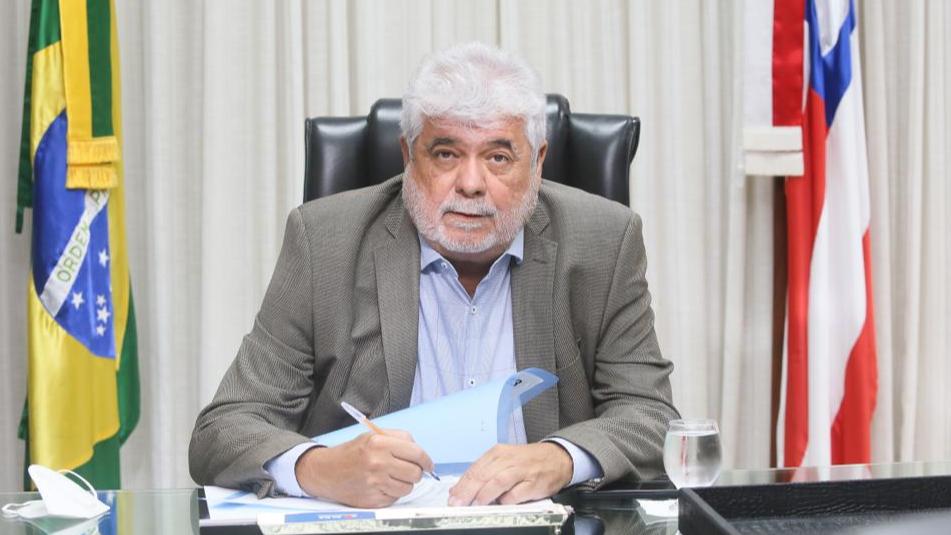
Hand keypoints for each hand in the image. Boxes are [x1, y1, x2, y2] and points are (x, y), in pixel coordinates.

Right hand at [294, 429, 434, 507]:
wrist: (327, 471)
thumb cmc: (352, 453)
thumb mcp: (373, 435)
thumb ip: (399, 438)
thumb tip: (421, 452)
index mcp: (380, 443)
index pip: (417, 453)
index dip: (427, 460)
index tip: (428, 464)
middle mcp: (378, 463)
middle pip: (415, 473)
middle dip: (416, 472)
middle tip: (408, 469)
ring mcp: (375, 484)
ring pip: (408, 488)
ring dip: (404, 483)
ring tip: (391, 476)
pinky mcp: (373, 499)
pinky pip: (395, 498)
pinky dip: (392, 492)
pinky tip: (381, 484)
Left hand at [448, 442, 572, 505]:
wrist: (557, 458)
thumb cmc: (526, 461)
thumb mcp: (503, 461)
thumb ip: (482, 474)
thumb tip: (457, 490)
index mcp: (498, 453)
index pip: (475, 469)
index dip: (462, 485)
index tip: (452, 498)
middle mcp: (508, 460)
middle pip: (484, 475)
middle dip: (468, 491)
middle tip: (458, 504)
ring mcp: (522, 471)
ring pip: (498, 481)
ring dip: (485, 494)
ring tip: (475, 504)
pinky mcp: (534, 483)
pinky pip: (517, 493)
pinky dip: (507, 500)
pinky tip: (501, 504)